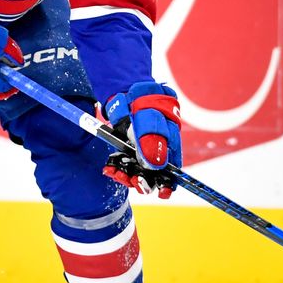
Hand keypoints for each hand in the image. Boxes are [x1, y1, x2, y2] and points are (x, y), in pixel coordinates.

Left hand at [103, 82, 181, 198]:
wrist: (123, 89)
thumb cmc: (142, 99)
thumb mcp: (148, 114)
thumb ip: (152, 136)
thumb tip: (157, 164)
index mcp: (171, 138)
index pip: (173, 165)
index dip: (170, 181)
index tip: (164, 193)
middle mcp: (157, 147)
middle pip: (154, 172)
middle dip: (144, 180)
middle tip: (134, 181)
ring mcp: (141, 149)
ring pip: (137, 170)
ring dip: (127, 175)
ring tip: (116, 173)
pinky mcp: (126, 149)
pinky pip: (123, 164)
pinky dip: (116, 168)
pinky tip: (109, 169)